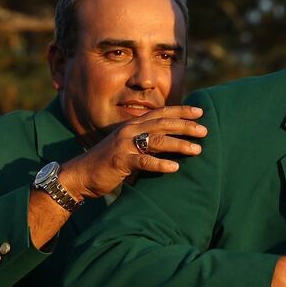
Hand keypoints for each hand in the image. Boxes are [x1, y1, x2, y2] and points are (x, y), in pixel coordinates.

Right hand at [59, 105, 206, 199]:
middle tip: (205, 131)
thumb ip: (146, 142)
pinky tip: (175, 168)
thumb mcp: (129, 147)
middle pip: (162, 124)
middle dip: (185, 126)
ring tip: (197, 149)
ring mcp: (124, 145)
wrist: (81, 175)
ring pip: (156, 140)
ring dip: (179, 144)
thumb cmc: (109, 163)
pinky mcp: (120, 161)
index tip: (200, 112)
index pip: (160, 113)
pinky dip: (160, 164)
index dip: (180, 111)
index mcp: (132, 125)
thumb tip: (171, 143)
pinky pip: (143, 161)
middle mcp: (129, 131)